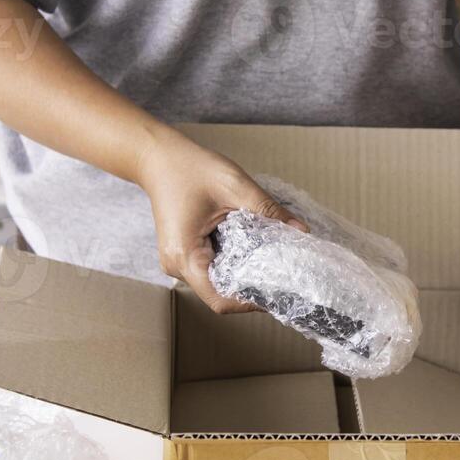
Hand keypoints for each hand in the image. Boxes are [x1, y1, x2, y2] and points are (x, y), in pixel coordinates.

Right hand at [137, 132, 306, 312]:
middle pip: (220, 292)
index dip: (250, 302)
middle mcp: (177, 265)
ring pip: (216, 281)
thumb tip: (300, 230)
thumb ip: (268, 210)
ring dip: (242, 272)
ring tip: (267, 257)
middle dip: (251, 286)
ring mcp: (178, 261)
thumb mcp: (235, 186)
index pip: (220, 299)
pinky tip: (249, 247)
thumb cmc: (189, 168)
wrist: (158, 157)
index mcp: (185, 256)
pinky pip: (211, 267)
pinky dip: (232, 261)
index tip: (276, 291)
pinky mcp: (183, 253)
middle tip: (280, 272)